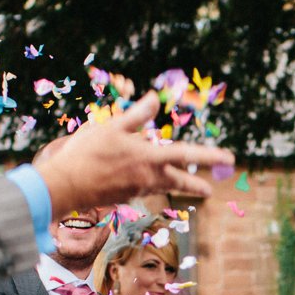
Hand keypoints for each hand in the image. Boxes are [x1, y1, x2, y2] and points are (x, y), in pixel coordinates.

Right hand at [30, 92, 229, 213]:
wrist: (64, 186)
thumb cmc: (86, 153)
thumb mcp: (111, 127)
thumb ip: (136, 115)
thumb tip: (155, 97)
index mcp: (149, 157)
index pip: (186, 154)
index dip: (210, 155)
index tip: (229, 158)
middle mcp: (148, 177)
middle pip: (179, 181)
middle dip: (196, 185)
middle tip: (210, 190)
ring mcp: (137, 189)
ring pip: (162, 186)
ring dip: (174, 184)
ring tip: (185, 184)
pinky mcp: (125, 196)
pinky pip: (143, 187)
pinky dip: (149, 182)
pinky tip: (144, 177)